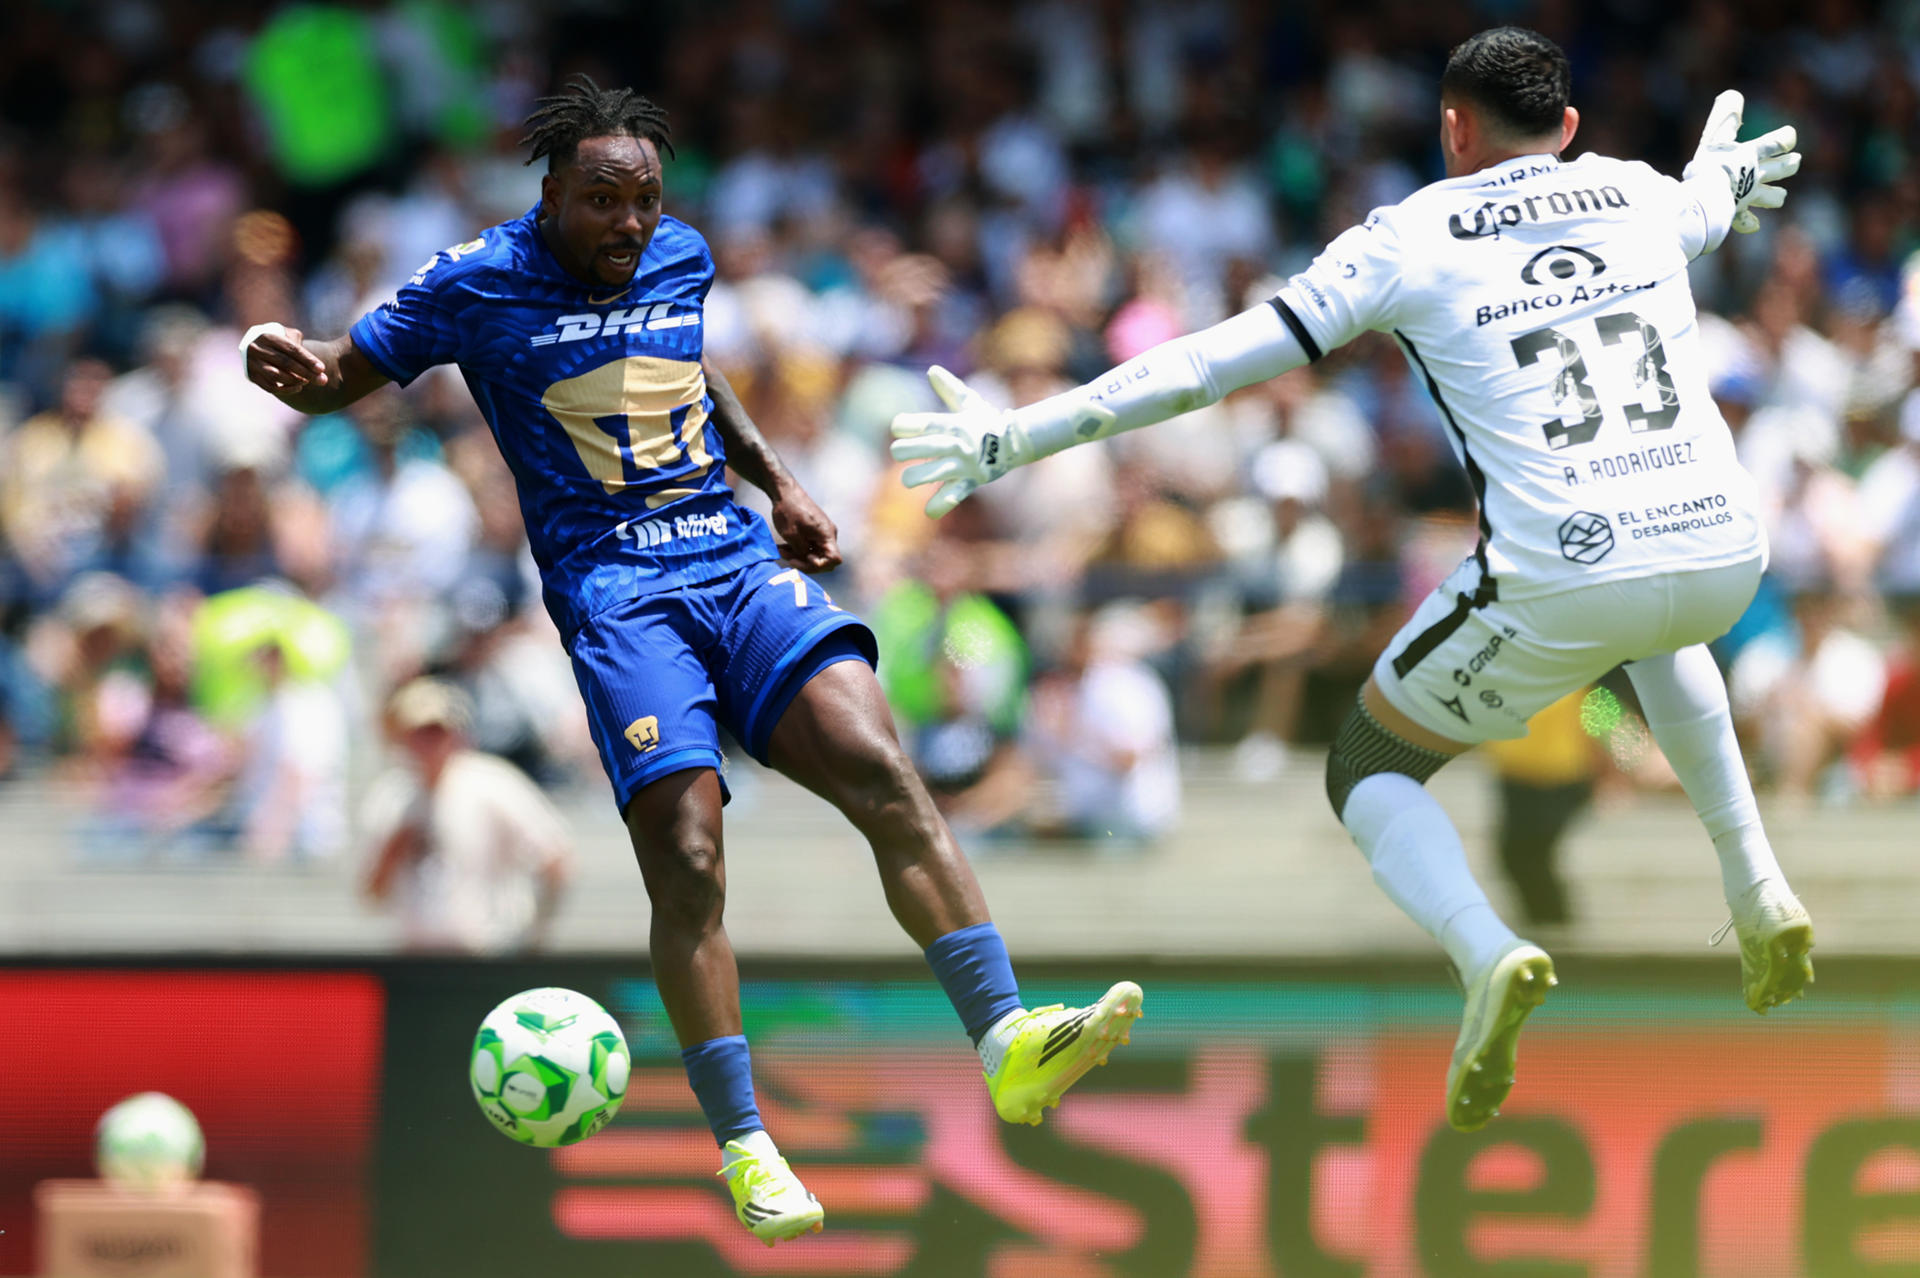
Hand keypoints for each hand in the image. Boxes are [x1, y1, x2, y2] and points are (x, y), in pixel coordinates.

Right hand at [242, 322, 328, 395]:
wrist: (255, 346)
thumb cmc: (278, 340)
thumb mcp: (287, 334)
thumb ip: (298, 343)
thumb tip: (312, 363)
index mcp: (267, 336)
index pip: (291, 349)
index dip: (308, 359)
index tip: (322, 369)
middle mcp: (256, 349)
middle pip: (285, 363)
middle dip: (306, 372)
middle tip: (322, 380)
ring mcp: (252, 363)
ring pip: (276, 375)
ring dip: (295, 380)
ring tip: (308, 381)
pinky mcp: (251, 376)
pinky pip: (270, 387)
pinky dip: (286, 390)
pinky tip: (298, 387)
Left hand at [770, 483, 841, 572]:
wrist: (785, 492)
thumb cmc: (789, 511)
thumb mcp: (792, 536)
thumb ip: (803, 552)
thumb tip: (808, 560)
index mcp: (827, 534)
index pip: (834, 559)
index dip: (821, 565)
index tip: (806, 558)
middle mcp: (828, 534)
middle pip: (824, 559)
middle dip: (806, 562)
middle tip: (788, 559)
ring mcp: (821, 532)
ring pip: (814, 553)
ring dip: (798, 556)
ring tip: (782, 552)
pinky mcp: (814, 531)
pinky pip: (810, 546)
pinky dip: (798, 549)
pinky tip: (783, 548)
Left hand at [888, 367, 1019, 517]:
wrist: (1018, 441)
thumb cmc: (988, 420)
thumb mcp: (970, 402)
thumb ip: (949, 389)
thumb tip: (932, 370)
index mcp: (954, 424)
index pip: (926, 423)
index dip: (907, 425)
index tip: (898, 427)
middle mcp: (958, 444)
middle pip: (925, 447)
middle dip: (906, 451)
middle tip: (899, 453)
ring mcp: (965, 464)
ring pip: (935, 472)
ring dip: (916, 477)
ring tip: (908, 479)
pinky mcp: (972, 481)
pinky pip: (956, 494)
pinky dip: (942, 503)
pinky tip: (929, 511)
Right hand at [1686, 90, 1799, 233]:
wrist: (1706, 197)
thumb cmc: (1710, 165)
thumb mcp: (1715, 136)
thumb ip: (1724, 116)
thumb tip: (1732, 94)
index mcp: (1752, 154)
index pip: (1778, 143)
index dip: (1786, 138)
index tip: (1789, 137)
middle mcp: (1756, 175)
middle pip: (1782, 168)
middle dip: (1790, 164)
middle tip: (1795, 160)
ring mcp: (1748, 195)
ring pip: (1772, 196)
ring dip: (1776, 194)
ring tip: (1779, 194)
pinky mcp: (1736, 212)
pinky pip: (1745, 220)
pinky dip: (1749, 222)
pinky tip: (1753, 225)